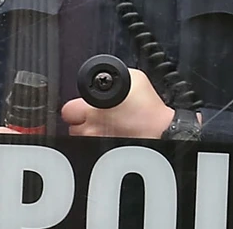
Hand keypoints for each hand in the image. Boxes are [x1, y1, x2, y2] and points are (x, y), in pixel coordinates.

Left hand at [61, 66, 177, 137]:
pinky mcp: (104, 154)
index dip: (77, 107)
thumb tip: (103, 79)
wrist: (164, 132)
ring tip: (107, 128)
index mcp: (91, 109)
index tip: (85, 107)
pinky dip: (99, 143)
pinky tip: (112, 136)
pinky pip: (93, 148)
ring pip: (81, 139)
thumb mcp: (132, 78)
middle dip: (82, 121)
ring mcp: (96, 143)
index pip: (68, 111)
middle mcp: (90, 129)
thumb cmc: (150, 108)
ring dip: (90, 133)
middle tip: (97, 118)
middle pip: (72, 126)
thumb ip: (111, 79)